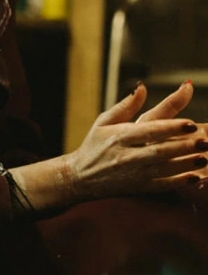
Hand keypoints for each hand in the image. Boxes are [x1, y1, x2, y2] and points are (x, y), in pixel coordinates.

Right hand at [62, 80, 207, 200]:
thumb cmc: (94, 145)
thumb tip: (142, 87)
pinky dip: (180, 182)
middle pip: (161, 150)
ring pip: (165, 169)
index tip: (190, 123)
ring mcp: (134, 174)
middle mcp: (127, 156)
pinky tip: (196, 177)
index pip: (149, 130)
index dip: (171, 127)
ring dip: (187, 163)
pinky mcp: (139, 187)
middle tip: (205, 140)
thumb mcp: (104, 121)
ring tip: (204, 156)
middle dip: (184, 146)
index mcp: (120, 136)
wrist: (80, 177)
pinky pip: (163, 185)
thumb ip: (126, 106)